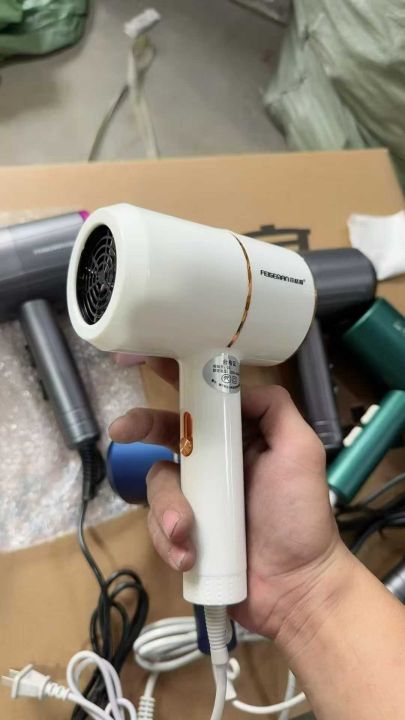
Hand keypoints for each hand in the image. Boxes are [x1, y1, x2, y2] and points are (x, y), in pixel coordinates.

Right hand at [109, 358, 345, 638]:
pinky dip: (168, 540)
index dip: (172, 378)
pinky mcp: (183, 531)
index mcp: (239, 436)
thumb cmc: (300, 515)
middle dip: (141, 428)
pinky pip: (157, 524)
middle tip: (122, 431)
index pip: (202, 399)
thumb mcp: (301, 450)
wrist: (295, 587)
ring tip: (187, 535)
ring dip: (167, 508)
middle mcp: (213, 461)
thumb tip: (237, 386)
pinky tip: (189, 557)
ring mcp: (196, 496)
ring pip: (158, 482)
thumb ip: (275, 408)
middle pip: (165, 432)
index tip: (142, 360)